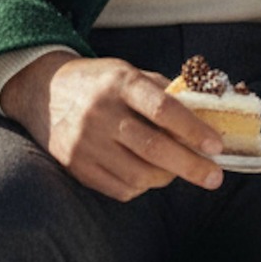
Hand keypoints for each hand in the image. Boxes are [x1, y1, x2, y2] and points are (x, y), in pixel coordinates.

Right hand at [0, 53, 225, 201]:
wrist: (43, 91)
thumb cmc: (99, 82)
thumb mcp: (129, 73)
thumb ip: (164, 93)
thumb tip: (204, 117)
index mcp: (120, 82)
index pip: (163, 109)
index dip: (193, 129)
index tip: (217, 146)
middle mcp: (101, 112)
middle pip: (154, 148)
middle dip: (191, 166)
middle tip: (215, 177)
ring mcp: (85, 142)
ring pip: (139, 174)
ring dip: (167, 177)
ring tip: (178, 170)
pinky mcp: (76, 166)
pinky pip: (120, 188)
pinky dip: (142, 186)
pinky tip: (149, 175)